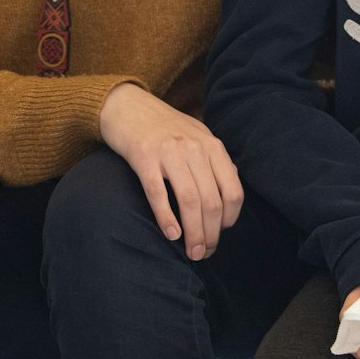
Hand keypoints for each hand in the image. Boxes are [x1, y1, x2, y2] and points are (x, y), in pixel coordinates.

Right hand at [98, 82, 243, 259]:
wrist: (127, 105)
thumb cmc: (163, 125)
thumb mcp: (196, 134)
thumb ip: (214, 158)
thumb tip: (233, 184)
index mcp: (211, 146)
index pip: (233, 190)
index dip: (229, 219)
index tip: (220, 233)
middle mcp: (194, 148)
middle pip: (211, 201)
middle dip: (211, 234)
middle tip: (204, 253)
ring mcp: (168, 153)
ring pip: (189, 201)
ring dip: (193, 233)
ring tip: (192, 252)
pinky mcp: (143, 158)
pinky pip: (158, 193)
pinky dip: (166, 218)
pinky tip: (171, 235)